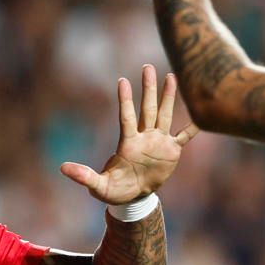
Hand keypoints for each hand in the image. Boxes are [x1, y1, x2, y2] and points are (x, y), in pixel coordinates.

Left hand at [61, 65, 197, 205]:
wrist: (134, 197)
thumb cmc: (115, 190)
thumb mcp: (98, 186)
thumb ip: (84, 176)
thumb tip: (63, 168)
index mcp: (128, 144)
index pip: (126, 117)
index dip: (124, 100)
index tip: (122, 80)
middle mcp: (144, 138)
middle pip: (148, 109)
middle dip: (149, 89)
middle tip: (148, 66)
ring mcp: (159, 142)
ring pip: (165, 115)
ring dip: (169, 97)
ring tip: (173, 76)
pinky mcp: (171, 152)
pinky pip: (183, 136)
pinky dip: (192, 127)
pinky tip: (202, 114)